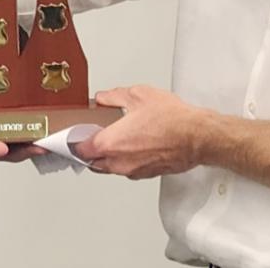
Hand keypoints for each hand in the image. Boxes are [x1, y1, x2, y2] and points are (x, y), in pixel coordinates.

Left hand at [72, 86, 212, 179]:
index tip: (71, 136)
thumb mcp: (137, 95)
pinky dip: (123, 159)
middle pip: (92, 162)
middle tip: (89, 136)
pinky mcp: (147, 174)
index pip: (80, 150)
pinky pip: (126, 169)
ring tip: (112, 137)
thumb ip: (113, 97)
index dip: (73, 143)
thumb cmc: (172, 119)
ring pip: (109, 168)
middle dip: (88, 151)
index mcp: (111, 143)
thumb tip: (102, 99)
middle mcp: (119, 162)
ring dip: (106, 156)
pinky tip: (130, 144)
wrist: (198, 136)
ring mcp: (133, 170)